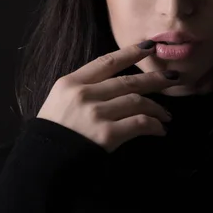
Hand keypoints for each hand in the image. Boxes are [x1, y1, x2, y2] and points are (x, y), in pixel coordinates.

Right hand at [36, 40, 179, 152]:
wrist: (40, 165)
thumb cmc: (50, 135)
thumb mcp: (58, 102)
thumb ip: (81, 90)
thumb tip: (112, 85)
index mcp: (70, 82)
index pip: (107, 61)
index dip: (131, 52)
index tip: (149, 47)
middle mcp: (84, 94)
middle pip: (128, 80)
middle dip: (154, 79)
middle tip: (171, 78)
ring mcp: (96, 114)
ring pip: (137, 101)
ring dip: (157, 107)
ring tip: (166, 115)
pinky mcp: (106, 134)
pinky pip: (139, 124)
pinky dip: (153, 125)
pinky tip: (160, 129)